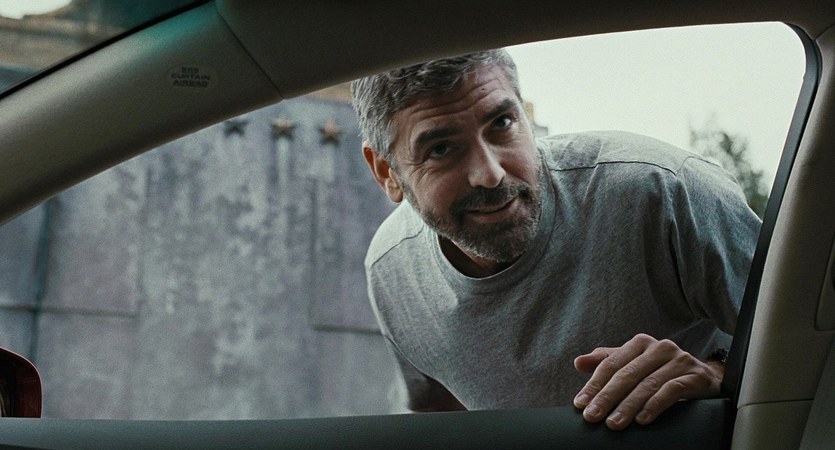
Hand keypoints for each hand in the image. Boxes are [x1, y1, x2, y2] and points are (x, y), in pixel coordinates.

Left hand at [572, 333, 722, 429]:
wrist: (705, 378)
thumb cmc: (661, 371)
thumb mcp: (633, 364)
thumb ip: (607, 362)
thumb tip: (578, 363)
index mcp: (640, 343)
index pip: (611, 364)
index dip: (594, 385)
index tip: (580, 404)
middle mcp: (660, 347)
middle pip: (627, 374)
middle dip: (607, 397)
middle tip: (592, 417)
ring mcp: (679, 360)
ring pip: (647, 384)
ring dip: (628, 406)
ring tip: (613, 423)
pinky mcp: (695, 376)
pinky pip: (672, 391)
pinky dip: (654, 406)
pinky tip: (642, 420)